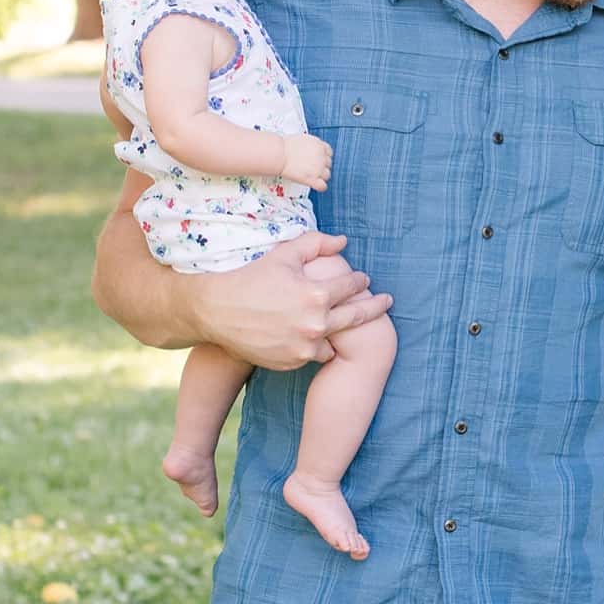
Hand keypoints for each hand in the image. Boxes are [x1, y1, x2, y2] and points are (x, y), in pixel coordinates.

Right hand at [183, 229, 390, 371]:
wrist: (216, 311)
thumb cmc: (250, 276)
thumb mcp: (283, 254)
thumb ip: (317, 244)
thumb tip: (343, 241)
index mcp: (317, 295)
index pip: (352, 286)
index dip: (359, 280)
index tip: (364, 278)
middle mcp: (315, 324)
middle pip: (357, 316)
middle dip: (375, 307)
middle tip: (387, 302)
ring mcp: (304, 347)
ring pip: (336, 340)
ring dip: (340, 330)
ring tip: (345, 323)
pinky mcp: (292, 362)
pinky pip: (315, 354)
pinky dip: (316, 345)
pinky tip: (315, 336)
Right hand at [277, 131, 333, 190]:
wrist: (279, 154)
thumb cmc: (285, 147)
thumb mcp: (303, 140)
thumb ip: (311, 146)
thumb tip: (310, 151)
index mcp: (320, 145)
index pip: (329, 153)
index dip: (323, 156)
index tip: (318, 159)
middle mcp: (322, 157)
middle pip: (328, 164)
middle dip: (321, 166)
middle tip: (312, 167)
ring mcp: (319, 169)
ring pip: (327, 175)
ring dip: (320, 176)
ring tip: (311, 176)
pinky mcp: (313, 179)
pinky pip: (323, 186)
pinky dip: (320, 187)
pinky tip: (315, 185)